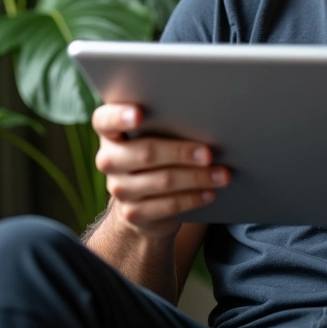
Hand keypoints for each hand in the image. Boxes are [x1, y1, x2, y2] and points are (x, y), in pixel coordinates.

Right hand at [92, 103, 230, 237]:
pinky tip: (210, 192)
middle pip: (145, 152)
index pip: (104, 120)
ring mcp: (118, 188)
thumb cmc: (156, 151)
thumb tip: (203, 117)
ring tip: (222, 174)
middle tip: (209, 153)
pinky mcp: (133, 213)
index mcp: (111, 132)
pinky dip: (192, 198)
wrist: (143, 201)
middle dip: (181, 152)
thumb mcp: (154, 134)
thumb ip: (165, 121)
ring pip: (162, 181)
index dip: (119, 116)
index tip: (139, 115)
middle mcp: (109, 159)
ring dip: (197, 177)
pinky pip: (167, 205)